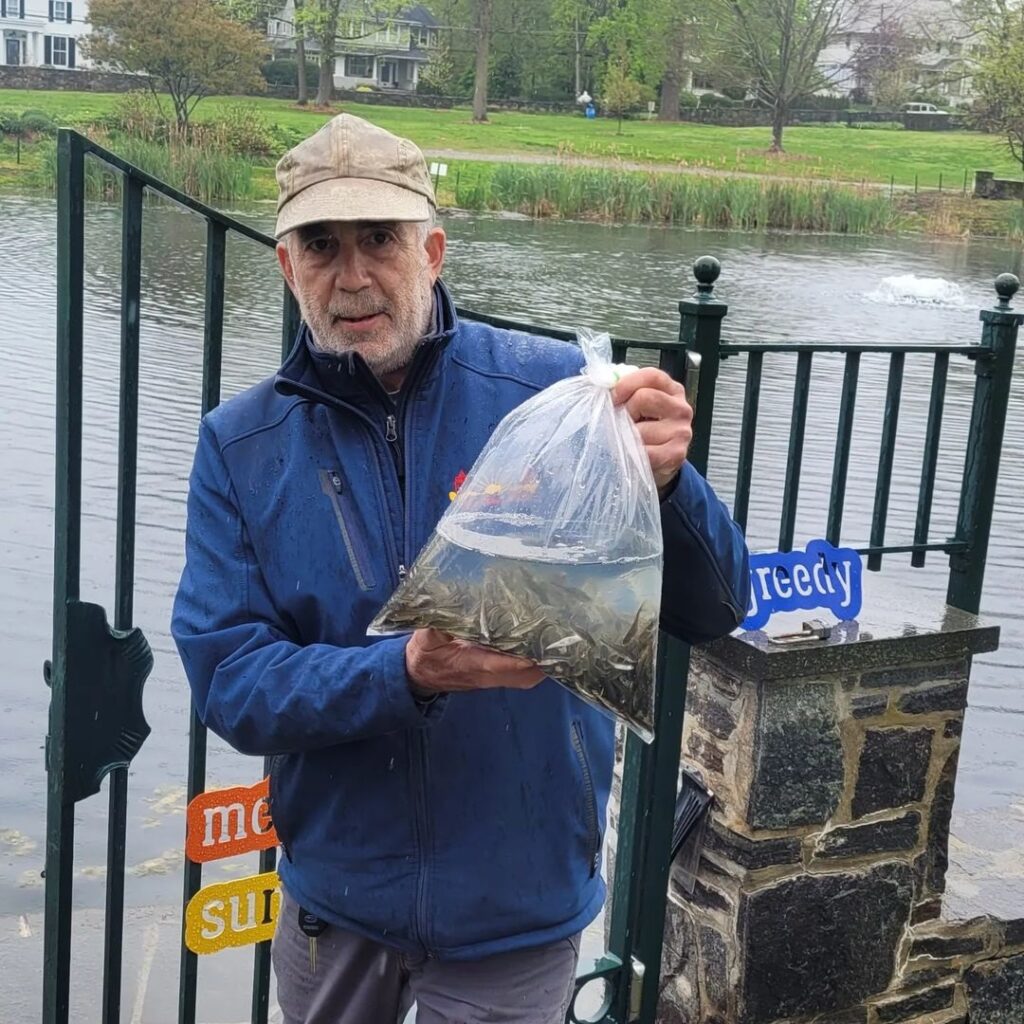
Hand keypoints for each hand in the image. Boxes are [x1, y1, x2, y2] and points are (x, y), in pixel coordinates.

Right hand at [406, 628, 545, 693]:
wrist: (419, 676)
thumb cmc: (424, 655)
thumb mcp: (426, 637)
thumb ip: (440, 624)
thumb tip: (455, 606)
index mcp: (469, 664)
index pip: (498, 664)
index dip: (519, 657)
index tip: (537, 645)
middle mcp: (486, 676)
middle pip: (523, 676)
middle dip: (542, 660)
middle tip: (557, 635)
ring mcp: (493, 679)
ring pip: (526, 678)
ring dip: (543, 664)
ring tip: (556, 638)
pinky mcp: (496, 677)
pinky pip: (522, 676)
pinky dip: (536, 664)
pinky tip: (543, 646)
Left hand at [612, 367, 692, 492]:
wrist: (658, 463)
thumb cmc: (643, 429)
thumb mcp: (637, 406)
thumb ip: (625, 392)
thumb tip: (605, 383)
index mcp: (673, 390)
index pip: (651, 376)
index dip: (626, 384)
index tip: (613, 398)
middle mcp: (681, 408)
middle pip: (644, 398)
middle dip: (625, 412)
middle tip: (622, 424)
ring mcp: (682, 431)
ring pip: (640, 428)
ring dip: (627, 437)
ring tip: (630, 441)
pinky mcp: (677, 453)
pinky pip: (643, 452)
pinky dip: (632, 455)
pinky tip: (635, 455)